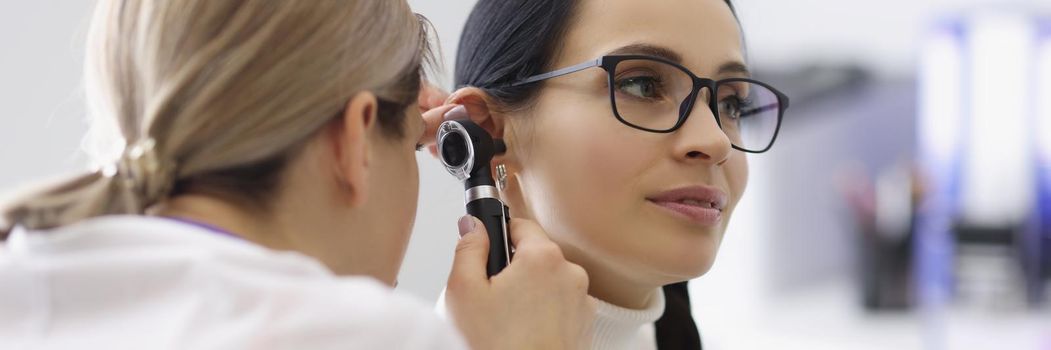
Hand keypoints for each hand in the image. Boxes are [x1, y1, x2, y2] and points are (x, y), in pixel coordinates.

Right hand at [446, 216, 593, 349]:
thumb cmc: (496, 347)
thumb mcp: (464, 291)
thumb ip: (469, 249)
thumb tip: (474, 225)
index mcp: (543, 258)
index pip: (520, 224)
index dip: (498, 235)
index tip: (485, 249)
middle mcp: (570, 274)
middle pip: (535, 256)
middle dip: (512, 270)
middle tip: (489, 298)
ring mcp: (582, 303)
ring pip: (547, 283)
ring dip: (528, 295)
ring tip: (505, 324)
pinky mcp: (584, 327)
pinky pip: (559, 308)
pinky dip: (542, 316)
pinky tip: (522, 335)